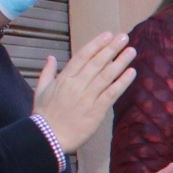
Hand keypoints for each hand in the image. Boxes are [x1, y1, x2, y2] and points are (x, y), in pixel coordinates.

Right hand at [31, 32, 136, 153]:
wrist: (48, 138)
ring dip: (120, 62)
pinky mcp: (97, 110)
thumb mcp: (40, 90)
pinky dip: (122, 82)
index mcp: (64, 78)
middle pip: (97, 62)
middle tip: (124, 36)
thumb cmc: (44, 115)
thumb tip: (50, 57)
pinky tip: (132, 72)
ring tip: (131, 51)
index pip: (82, 56)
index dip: (96, 44)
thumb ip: (47, 72)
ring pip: (107, 76)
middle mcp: (77, 85)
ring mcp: (88, 97)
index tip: (107, 34)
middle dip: (111, 48)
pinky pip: (112, 93)